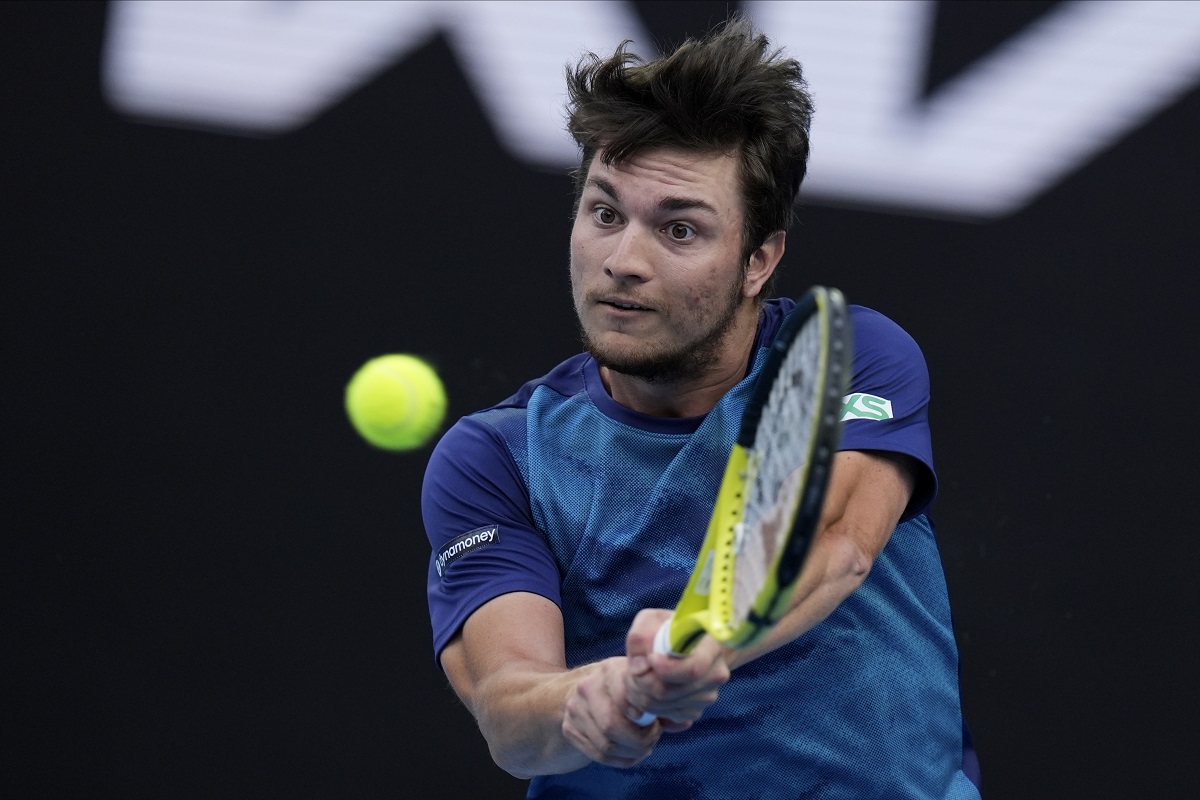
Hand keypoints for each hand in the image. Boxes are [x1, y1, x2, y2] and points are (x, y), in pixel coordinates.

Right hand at [562, 656, 663, 767]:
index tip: (656, 723)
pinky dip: (620, 761)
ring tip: (644, 747)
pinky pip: (598, 755)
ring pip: (606, 744)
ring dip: (631, 753)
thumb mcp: (641, 685)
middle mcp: (587, 687)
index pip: (625, 697)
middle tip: (653, 738)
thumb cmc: (623, 687)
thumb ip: (663, 703)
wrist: (584, 689)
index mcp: (609, 670)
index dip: (644, 718)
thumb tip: (685, 722)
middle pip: (611, 725)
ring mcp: (574, 708)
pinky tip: (631, 754)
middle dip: (639, 741)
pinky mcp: (569, 728)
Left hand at [623, 609, 730, 728]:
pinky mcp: (695, 711)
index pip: (693, 669)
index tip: (650, 658)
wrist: (689, 643)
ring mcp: (706, 696)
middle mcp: (715, 675)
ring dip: (639, 693)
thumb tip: (639, 666)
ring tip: (637, 675)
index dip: (665, 669)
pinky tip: (647, 688)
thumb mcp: (653, 620)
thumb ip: (641, 636)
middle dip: (639, 681)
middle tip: (632, 668)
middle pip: (667, 692)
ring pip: (661, 706)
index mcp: (713, 647)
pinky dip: (648, 704)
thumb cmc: (671, 629)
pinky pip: (663, 715)